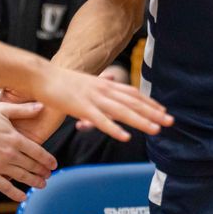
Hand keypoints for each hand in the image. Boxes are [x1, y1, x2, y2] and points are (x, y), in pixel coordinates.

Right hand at [0, 102, 56, 201]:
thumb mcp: (3, 109)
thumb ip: (24, 110)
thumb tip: (41, 106)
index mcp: (15, 138)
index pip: (37, 152)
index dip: (47, 159)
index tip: (54, 164)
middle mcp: (9, 153)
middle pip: (31, 165)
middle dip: (42, 171)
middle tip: (49, 176)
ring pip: (20, 176)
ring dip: (33, 181)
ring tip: (41, 185)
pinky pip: (3, 186)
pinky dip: (14, 193)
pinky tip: (22, 197)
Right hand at [31, 65, 172, 141]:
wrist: (42, 76)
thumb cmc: (63, 81)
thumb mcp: (88, 81)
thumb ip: (102, 83)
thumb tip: (113, 78)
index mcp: (106, 84)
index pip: (134, 93)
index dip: (150, 102)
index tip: (164, 111)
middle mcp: (104, 90)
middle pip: (134, 102)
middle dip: (153, 112)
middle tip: (171, 121)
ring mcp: (94, 98)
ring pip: (122, 111)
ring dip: (141, 121)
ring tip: (156, 130)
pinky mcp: (81, 108)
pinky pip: (100, 120)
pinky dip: (114, 128)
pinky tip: (125, 137)